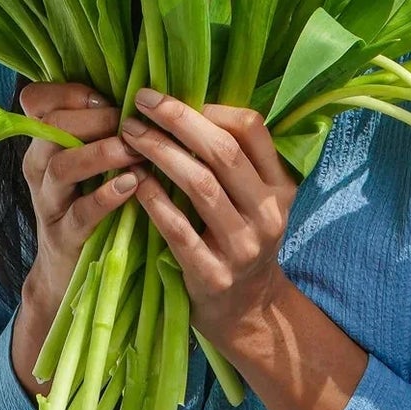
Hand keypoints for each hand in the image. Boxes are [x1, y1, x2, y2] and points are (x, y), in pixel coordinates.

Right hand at [14, 82, 143, 390]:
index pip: (40, 100)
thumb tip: (151, 93)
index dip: (73, 92)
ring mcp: (48, 202)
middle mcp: (39, 165)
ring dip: (101, 153)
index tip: (111, 97)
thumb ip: (106, 127)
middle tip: (133, 122)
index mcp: (45, 141)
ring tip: (134, 152)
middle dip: (95, 119)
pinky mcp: (64, 236)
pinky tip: (132, 185)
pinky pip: (80, 212)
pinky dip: (106, 196)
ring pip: (61, 165)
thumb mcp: (91, 160)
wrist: (68, 272)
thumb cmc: (92, 202)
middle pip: (52, 125)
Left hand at [120, 89, 297, 344]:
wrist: (245, 310)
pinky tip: (133, 181)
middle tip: (140, 104)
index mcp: (280, 187)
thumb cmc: (240, 240)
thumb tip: (185, 105)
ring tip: (129, 136)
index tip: (169, 98)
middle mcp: (268, 214)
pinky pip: (178, 229)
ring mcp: (242, 247)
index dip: (208, 107)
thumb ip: (234, 163)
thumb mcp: (254, 201)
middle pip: (223, 152)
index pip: (252, 130)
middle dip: (178, 121)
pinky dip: (154, 200)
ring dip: (160, 153)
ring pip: (200, 185)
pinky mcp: (213, 274)